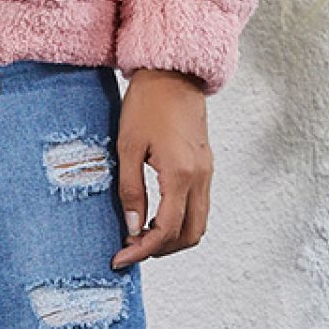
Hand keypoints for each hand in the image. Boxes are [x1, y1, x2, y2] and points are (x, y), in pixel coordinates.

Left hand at [111, 68, 211, 269]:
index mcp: (180, 174)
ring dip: (173, 237)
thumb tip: (132, 228)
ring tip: (142, 233)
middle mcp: (200, 177)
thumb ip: (130, 189)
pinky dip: (181, 219)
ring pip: (198, 223)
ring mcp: (207, 172)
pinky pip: (199, 205)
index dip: (143, 250)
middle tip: (132, 247)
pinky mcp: (206, 165)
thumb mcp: (128, 145)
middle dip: (161, 250)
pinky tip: (156, 213)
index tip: (121, 257)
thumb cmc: (147, 102)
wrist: (172, 71)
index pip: (166, 230)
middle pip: (189, 235)